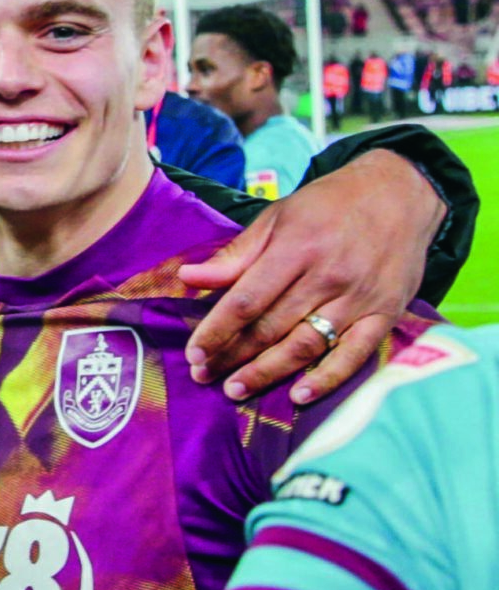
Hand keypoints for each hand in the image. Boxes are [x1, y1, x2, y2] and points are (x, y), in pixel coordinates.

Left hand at [181, 151, 443, 405]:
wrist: (400, 193)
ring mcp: (359, 298)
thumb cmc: (329, 205)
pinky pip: (355, 354)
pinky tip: (300, 396)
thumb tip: (188, 278)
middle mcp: (328, 277)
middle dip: (232, 357)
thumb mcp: (277, 217)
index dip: (216, 331)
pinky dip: (328, 378)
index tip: (193, 354)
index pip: (246, 301)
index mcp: (296, 249)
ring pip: (306, 345)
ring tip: (236, 390)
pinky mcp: (386, 313)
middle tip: (204, 376)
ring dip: (268, 372)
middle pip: (271, 328)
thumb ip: (236, 255)